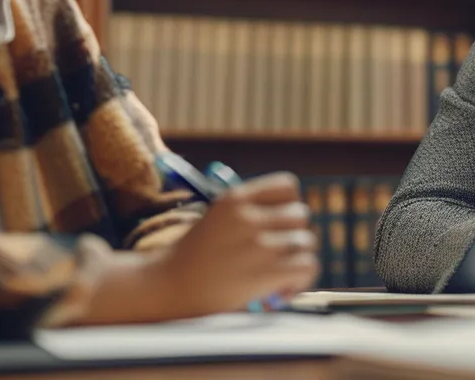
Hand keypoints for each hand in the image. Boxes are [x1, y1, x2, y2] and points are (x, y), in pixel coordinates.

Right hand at [71, 172, 316, 325]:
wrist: (167, 287)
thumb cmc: (191, 258)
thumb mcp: (216, 218)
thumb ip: (249, 212)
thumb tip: (286, 219)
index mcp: (235, 198)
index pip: (287, 186)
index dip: (288, 205)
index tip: (278, 223)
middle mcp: (248, 216)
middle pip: (300, 214)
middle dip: (292, 235)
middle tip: (278, 254)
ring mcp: (259, 243)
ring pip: (306, 241)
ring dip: (297, 259)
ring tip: (279, 274)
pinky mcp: (267, 271)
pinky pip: (307, 265)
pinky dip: (300, 279)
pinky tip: (280, 289)